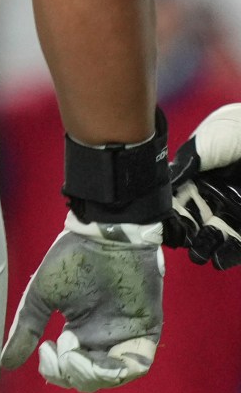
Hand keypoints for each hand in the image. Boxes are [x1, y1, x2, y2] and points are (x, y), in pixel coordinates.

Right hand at [2, 211, 163, 392]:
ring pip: (116, 376)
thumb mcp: (41, 298)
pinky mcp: (147, 329)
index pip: (70, 370)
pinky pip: (140, 362)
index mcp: (80, 333)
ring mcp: (126, 335)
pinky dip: (123, 369)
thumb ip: (26, 330)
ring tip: (78, 357)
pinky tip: (103, 360)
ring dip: (95, 375)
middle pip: (92, 379)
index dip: (57, 372)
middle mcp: (103, 339)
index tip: (45, 351)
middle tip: (61, 352)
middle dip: (74, 375)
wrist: (104, 237)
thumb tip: (5, 364)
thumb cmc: (70, 261)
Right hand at [170, 104, 240, 267]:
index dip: (167, 217)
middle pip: (191, 224)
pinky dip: (228, 255)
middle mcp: (211, 199)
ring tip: (198, 255)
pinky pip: (237, 245)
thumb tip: (162, 184)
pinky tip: (219, 259)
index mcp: (194, 181)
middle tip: (179, 242)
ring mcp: (231, 211)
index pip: (174, 204)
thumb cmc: (232, 133)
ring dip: (203, 248)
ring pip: (213, 237)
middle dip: (183, 236)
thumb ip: (183, 167)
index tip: (160, 227)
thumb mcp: (201, 146)